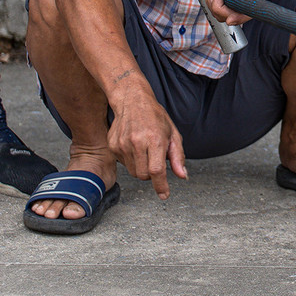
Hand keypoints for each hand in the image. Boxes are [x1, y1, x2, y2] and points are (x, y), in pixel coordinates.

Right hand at [105, 85, 187, 199]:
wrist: (131, 100)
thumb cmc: (155, 116)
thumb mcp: (172, 133)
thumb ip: (178, 156)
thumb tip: (183, 176)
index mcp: (155, 139)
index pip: (157, 170)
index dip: (161, 185)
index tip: (164, 195)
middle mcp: (137, 142)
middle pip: (144, 175)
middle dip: (152, 175)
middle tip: (155, 160)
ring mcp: (123, 144)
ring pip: (134, 172)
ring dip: (141, 168)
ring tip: (145, 150)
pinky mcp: (113, 146)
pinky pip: (124, 164)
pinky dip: (131, 161)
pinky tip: (134, 146)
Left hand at [203, 0, 259, 26]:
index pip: (248, 12)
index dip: (237, 18)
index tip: (228, 18)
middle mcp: (247, 2)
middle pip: (232, 16)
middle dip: (217, 6)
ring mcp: (238, 4)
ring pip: (222, 15)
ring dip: (212, 3)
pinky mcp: (230, 3)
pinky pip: (218, 9)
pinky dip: (212, 1)